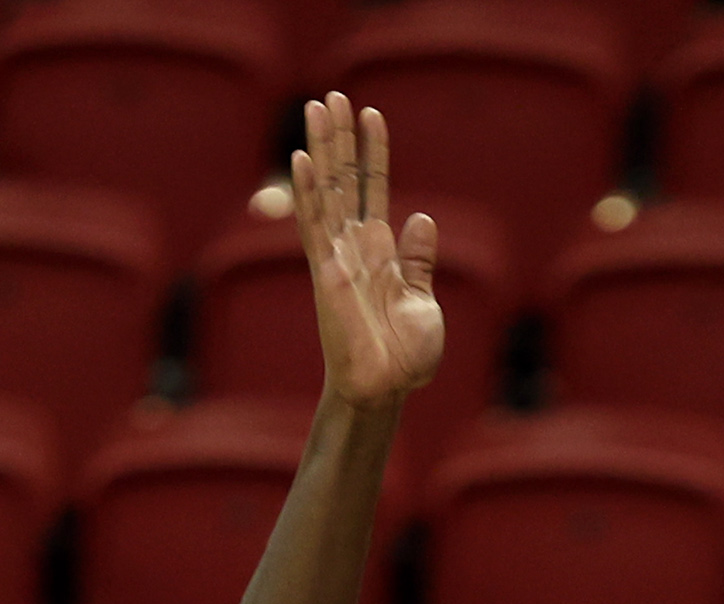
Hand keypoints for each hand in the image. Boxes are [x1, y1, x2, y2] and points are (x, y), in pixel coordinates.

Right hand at [291, 93, 442, 411]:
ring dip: (322, 149)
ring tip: (317, 107)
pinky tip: (300, 158)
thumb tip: (422, 217)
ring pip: (325, 191)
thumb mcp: (423, 302)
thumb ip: (419, 261)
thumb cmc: (405, 357)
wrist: (388, 389)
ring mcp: (337, 258)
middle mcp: (354, 248)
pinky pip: (312, 226)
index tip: (372, 115)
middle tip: (333, 94)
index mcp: (380, 253)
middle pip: (344, 181)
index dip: (374, 154)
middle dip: (340, 138)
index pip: (373, 190)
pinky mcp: (326, 274)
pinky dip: (307, 192)